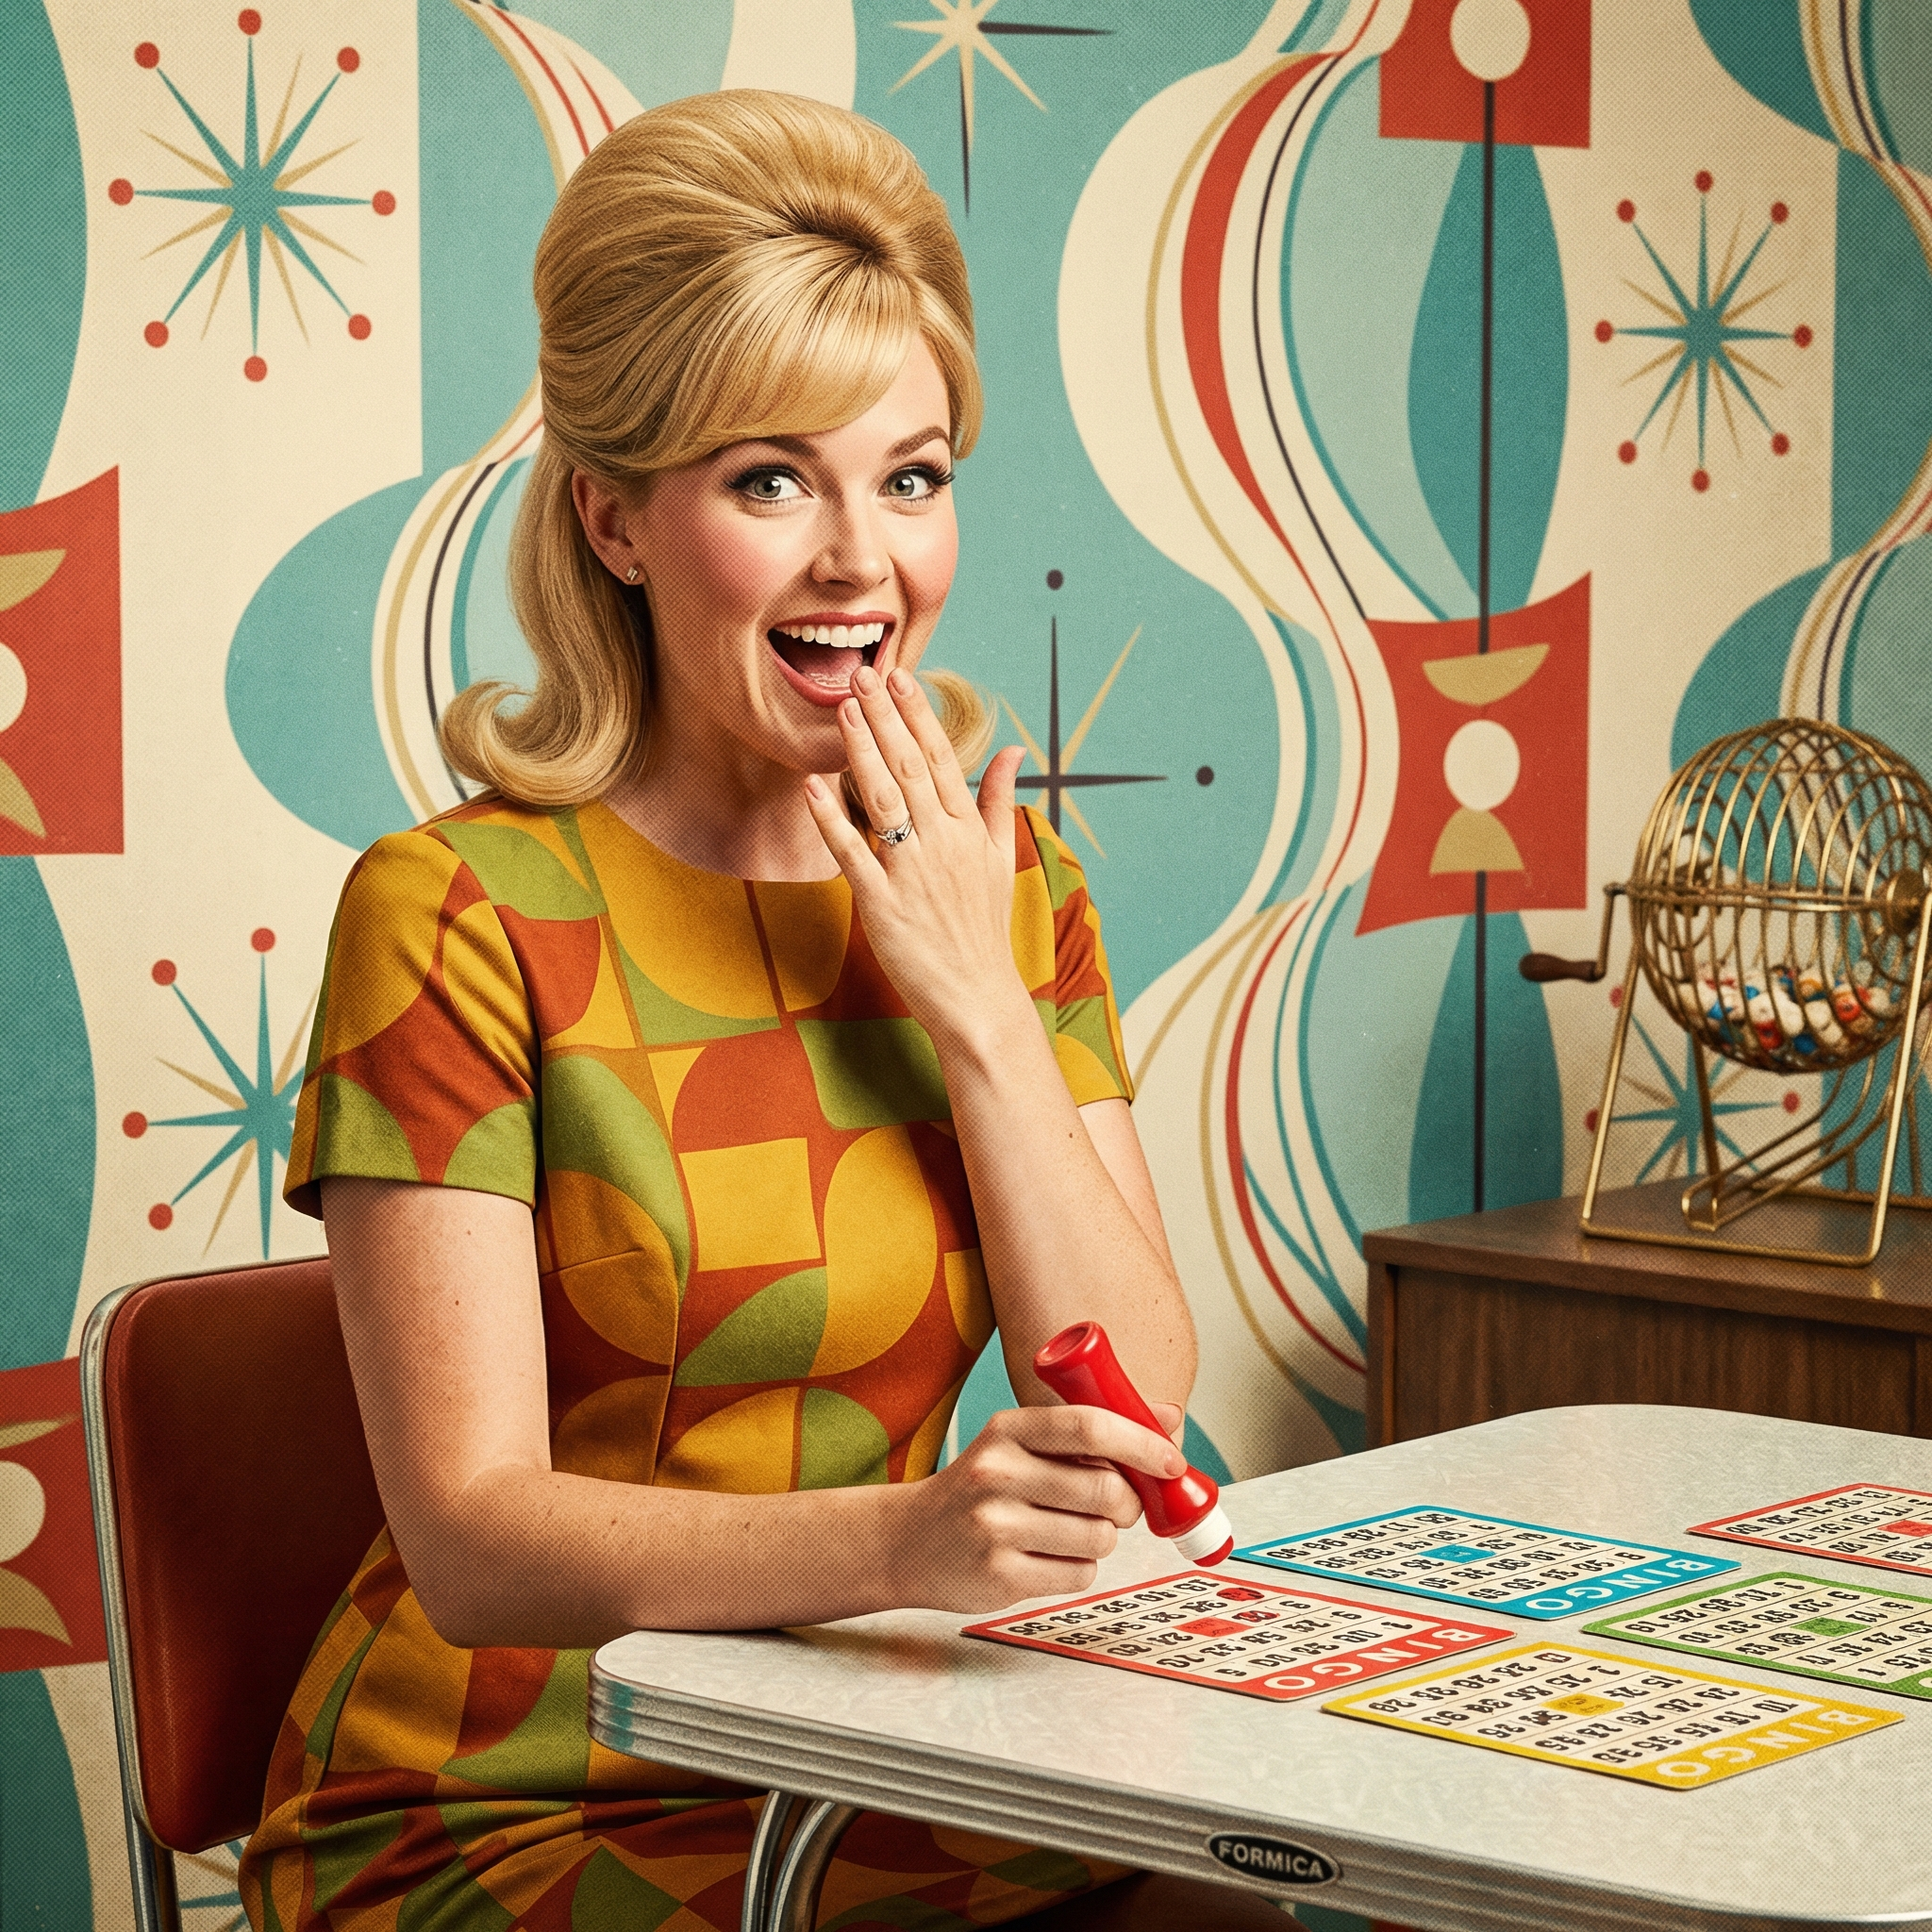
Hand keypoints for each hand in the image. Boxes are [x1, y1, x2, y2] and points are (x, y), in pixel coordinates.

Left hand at [803, 666, 1030, 1049]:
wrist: (978, 997)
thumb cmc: (984, 929)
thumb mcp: (999, 858)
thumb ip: (998, 800)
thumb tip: (1013, 750)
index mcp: (969, 829)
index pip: (942, 759)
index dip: (918, 716)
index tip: (900, 677)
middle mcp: (943, 843)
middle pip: (910, 768)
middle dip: (885, 718)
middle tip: (862, 674)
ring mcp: (912, 872)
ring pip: (882, 799)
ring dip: (859, 752)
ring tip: (842, 711)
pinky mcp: (883, 904)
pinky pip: (853, 853)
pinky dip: (832, 818)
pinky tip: (813, 785)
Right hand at [889, 1402, 1187, 1612]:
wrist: (910, 1541)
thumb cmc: (980, 1488)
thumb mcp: (1022, 1443)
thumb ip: (1092, 1429)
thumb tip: (1170, 1419)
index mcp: (1008, 1429)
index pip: (1090, 1425)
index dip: (1142, 1443)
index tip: (1171, 1461)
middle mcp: (997, 1472)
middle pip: (1107, 1489)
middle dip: (1128, 1503)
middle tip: (1117, 1506)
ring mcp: (995, 1525)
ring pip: (1099, 1537)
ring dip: (1101, 1539)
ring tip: (1068, 1531)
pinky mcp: (1000, 1575)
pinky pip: (1079, 1574)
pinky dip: (1078, 1568)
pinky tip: (1046, 1557)